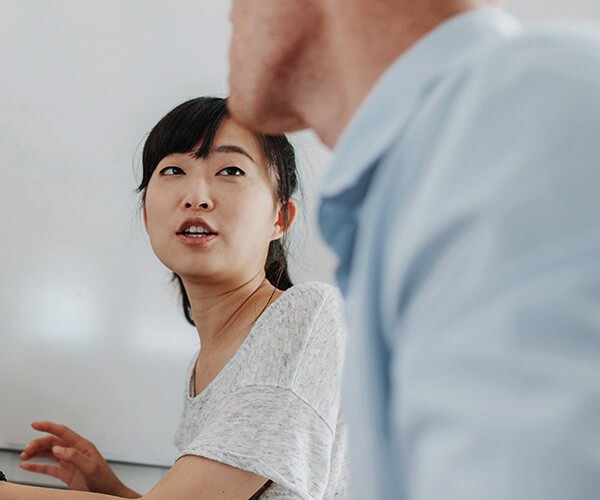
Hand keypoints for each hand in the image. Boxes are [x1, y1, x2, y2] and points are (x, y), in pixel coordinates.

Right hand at [19, 421, 139, 497]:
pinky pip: (48, 468)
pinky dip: (36, 466)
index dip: (49, 427)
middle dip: (38, 444)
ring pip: (48, 453)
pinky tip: (26, 466)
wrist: (108, 493)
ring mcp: (69, 462)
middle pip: (53, 443)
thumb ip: (75, 456)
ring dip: (36, 453)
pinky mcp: (65, 473)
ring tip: (23, 456)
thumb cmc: (104, 479)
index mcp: (82, 446)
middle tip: (26, 450)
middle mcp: (74, 451)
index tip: (35, 424)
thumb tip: (57, 448)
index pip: (63, 432)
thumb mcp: (91, 467)